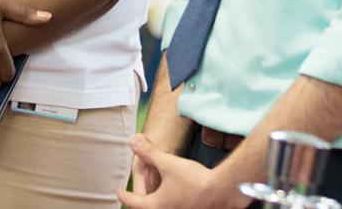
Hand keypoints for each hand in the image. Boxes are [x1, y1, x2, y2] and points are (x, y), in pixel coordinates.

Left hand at [117, 134, 244, 208]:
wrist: (222, 191)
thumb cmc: (194, 180)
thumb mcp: (167, 163)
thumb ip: (148, 153)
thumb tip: (132, 140)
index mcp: (155, 205)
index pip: (133, 201)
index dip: (124, 195)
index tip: (119, 192)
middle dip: (139, 203)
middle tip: (134, 198)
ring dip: (155, 204)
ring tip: (153, 198)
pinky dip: (169, 205)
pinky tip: (175, 200)